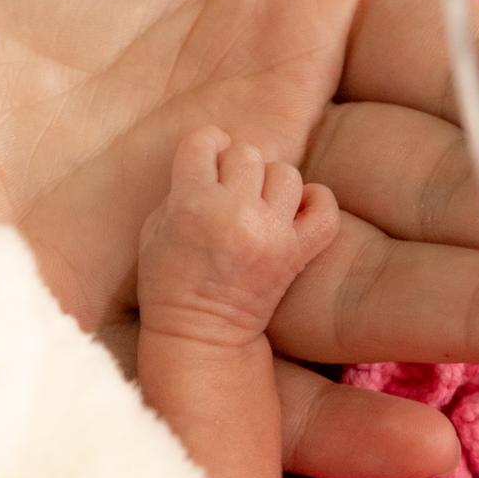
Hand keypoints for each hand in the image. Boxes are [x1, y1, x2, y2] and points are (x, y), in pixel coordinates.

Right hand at [137, 127, 337, 346]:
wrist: (202, 337)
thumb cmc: (169, 281)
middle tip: (227, 193)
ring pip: (285, 173)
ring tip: (257, 205)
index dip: (204, 149)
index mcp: (192, 204)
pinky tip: (295, 209)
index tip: (204, 165)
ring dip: (269, 184)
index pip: (204, 140)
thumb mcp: (154, 228)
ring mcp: (271, 233)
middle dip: (234, 168)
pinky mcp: (296, 253)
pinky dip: (315, 202)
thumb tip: (216, 158)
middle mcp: (235, 213)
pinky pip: (324, 209)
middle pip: (246, 153)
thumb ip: (184, 186)